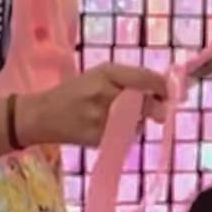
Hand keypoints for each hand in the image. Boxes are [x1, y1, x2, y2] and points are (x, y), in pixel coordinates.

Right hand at [25, 63, 168, 147]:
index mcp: (106, 73)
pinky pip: (125, 137)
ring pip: (138, 123)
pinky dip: (124, 134)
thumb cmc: (74, 92)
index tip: (168, 93)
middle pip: (147, 104)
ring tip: (119, 118)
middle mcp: (106, 94)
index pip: (146, 79)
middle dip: (156, 108)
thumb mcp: (99, 75)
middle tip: (158, 110)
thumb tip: (163, 92)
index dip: (162, 87)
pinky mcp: (100, 138)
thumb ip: (129, 79)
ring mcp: (103, 118)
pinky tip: (110, 128)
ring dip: (138, 122)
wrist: (43, 116)